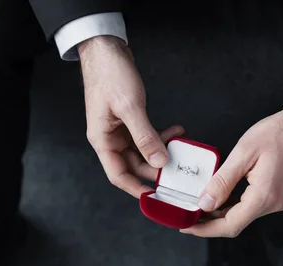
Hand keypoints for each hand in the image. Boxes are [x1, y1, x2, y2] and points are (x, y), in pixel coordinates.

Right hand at [78, 36, 183, 197]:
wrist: (106, 50)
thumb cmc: (110, 76)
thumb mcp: (130, 108)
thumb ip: (145, 137)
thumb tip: (159, 161)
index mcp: (102, 140)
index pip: (118, 175)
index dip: (136, 188)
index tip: (154, 197)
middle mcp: (109, 139)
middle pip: (133, 165)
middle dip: (155, 169)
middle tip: (177, 173)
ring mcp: (118, 130)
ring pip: (141, 151)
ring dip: (160, 151)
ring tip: (180, 149)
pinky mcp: (127, 120)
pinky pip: (145, 136)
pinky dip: (159, 136)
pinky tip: (174, 131)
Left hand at [181, 105, 282, 237]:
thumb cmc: (280, 132)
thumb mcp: (244, 153)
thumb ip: (222, 181)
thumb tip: (205, 203)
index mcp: (264, 196)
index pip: (230, 225)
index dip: (205, 229)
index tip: (187, 226)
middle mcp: (273, 204)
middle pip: (235, 223)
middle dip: (209, 224)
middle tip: (187, 218)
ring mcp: (278, 201)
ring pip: (243, 215)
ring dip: (220, 215)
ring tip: (197, 208)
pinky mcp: (278, 195)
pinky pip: (251, 206)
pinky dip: (232, 206)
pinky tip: (218, 199)